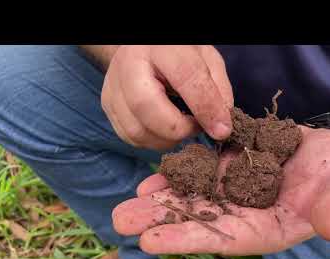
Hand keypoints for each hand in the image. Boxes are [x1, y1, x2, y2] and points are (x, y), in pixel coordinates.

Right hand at [101, 45, 233, 149]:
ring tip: (181, 127)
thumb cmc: (176, 53)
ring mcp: (113, 86)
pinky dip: (152, 141)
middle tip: (196, 126)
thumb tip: (220, 125)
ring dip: (166, 139)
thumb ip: (217, 88)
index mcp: (160, 46)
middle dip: (179, 129)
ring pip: (137, 130)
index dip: (206, 108)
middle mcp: (129, 64)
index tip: (222, 130)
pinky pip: (130, 137)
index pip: (185, 78)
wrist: (141, 48)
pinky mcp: (107, 105)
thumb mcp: (205, 58)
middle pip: (147, 108)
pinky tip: (164, 130)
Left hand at [112, 126, 329, 255]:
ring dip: (162, 197)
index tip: (151, 241)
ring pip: (194, 195)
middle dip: (161, 220)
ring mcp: (235, 189)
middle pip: (197, 219)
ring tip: (129, 200)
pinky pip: (203, 169)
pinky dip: (181, 170)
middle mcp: (243, 213)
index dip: (187, 239)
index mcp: (266, 229)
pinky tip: (156, 172)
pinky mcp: (232, 166)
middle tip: (121, 221)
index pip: (221, 238)